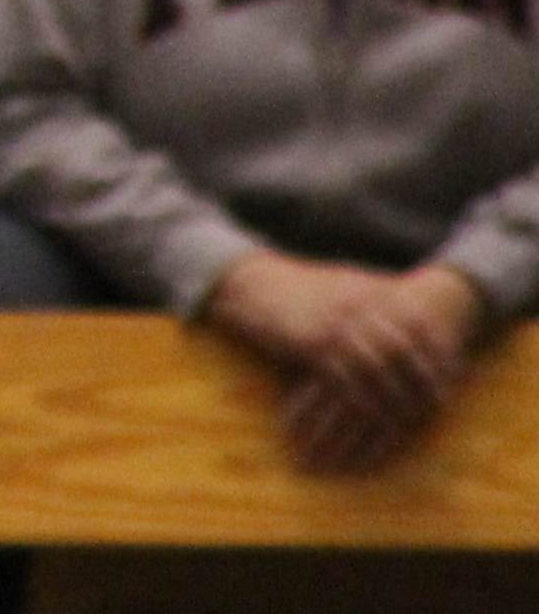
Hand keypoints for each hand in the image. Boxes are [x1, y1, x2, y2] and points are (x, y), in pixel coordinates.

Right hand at [208, 255, 484, 470]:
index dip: (436, 353)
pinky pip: (346, 379)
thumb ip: (373, 293)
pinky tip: (371, 416)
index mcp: (368, 291)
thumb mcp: (341, 281)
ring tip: (409, 418)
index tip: (452, 376)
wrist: (248, 282)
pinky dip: (363, 400)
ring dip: (396, 396)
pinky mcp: (311, 344)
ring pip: (378, 368)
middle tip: (437, 405)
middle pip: (403, 350)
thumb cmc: (296, 285)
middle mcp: (356, 307)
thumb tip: (405, 303)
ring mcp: (334, 325)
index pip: (416, 326)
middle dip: (423, 379)